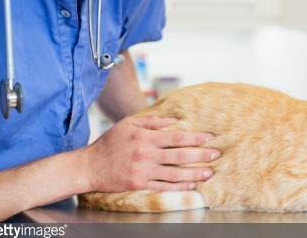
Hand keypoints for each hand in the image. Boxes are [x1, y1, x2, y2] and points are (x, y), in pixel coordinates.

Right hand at [83, 115, 219, 192]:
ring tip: (209, 172)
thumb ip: (152, 121)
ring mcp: (143, 171)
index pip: (177, 137)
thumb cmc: (110, 142)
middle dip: (201, 155)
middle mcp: (146, 154)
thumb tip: (174, 120)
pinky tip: (191, 185)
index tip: (210, 138)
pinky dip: (179, 186)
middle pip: (180, 156)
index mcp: (145, 137)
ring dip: (195, 173)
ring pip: (175, 174)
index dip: (196, 137)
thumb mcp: (129, 124)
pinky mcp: (139, 185)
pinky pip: (163, 187)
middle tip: (217, 155)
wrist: (89, 166)